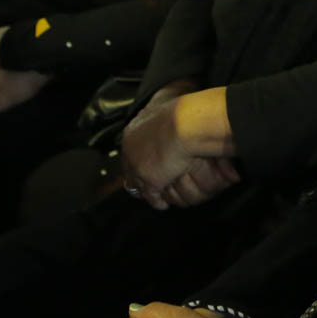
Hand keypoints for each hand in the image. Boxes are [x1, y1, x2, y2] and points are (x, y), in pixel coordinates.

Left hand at [121, 86, 239, 210]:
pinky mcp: (149, 180)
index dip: (138, 158)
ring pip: (138, 185)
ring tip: (157, 198)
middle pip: (129, 168)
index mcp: (133, 131)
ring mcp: (138, 166)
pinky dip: (157, 202)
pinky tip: (163, 205)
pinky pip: (151, 196)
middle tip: (148, 184)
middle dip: (138, 176)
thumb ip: (162, 121)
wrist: (187, 123)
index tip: (146, 163)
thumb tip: (169, 118)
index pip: (130, 150)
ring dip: (147, 191)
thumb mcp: (167, 113)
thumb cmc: (183, 114)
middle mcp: (131, 150)